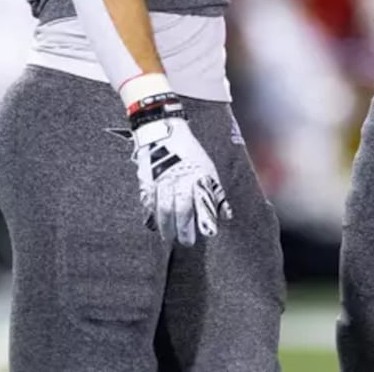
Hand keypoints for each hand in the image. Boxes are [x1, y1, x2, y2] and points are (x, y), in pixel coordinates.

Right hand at [129, 91, 231, 244]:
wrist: (162, 131)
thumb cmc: (189, 152)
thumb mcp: (207, 168)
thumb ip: (216, 194)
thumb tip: (226, 216)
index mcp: (197, 176)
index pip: (203, 202)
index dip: (206, 218)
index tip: (209, 233)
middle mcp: (180, 180)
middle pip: (181, 210)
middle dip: (184, 229)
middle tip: (186, 242)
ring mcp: (162, 181)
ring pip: (164, 210)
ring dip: (166, 227)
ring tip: (169, 238)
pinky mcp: (147, 182)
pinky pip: (149, 203)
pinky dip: (151, 217)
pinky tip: (154, 226)